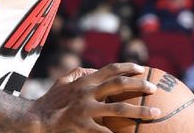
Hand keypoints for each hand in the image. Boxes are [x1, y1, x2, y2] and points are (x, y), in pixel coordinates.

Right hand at [30, 63, 159, 132]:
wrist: (38, 118)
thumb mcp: (63, 82)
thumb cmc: (52, 100)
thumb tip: (92, 69)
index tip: (143, 69)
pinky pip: (107, 131)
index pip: (110, 70)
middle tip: (154, 88)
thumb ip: (78, 74)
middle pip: (119, 85)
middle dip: (139, 85)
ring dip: (140, 110)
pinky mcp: (84, 126)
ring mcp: (86, 109)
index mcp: (85, 81)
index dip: (127, 67)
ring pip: (119, 108)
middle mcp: (87, 92)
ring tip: (155, 113)